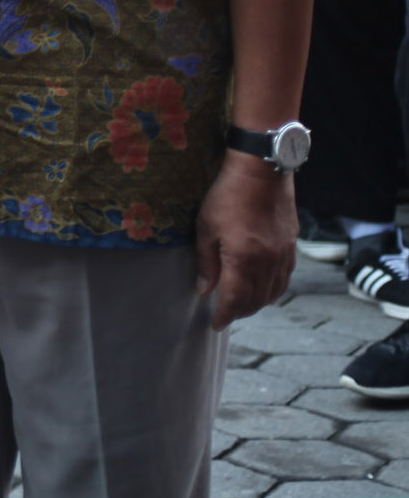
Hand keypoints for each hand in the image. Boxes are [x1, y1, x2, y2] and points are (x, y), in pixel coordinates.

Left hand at [194, 152, 296, 329]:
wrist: (262, 172)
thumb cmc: (227, 196)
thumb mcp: (206, 228)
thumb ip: (207, 262)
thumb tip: (205, 289)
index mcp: (244, 259)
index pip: (236, 300)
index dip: (225, 315)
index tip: (216, 324)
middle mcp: (268, 262)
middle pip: (257, 300)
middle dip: (240, 311)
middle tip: (225, 314)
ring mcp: (283, 255)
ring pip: (274, 292)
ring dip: (257, 303)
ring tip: (241, 304)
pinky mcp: (291, 246)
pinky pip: (285, 278)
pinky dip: (273, 289)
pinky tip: (262, 287)